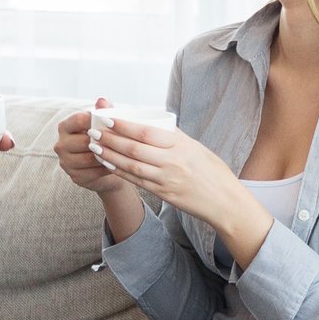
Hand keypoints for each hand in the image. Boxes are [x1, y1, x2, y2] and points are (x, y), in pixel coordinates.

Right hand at [54, 99, 131, 195]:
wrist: (106, 166)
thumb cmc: (104, 139)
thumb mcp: (104, 123)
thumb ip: (103, 111)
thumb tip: (102, 100)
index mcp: (65, 127)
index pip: (77, 120)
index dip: (95, 120)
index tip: (111, 122)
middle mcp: (60, 144)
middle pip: (83, 141)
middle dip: (102, 141)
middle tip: (120, 140)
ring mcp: (66, 162)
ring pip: (89, 158)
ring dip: (105, 156)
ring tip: (119, 153)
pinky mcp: (75, 177)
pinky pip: (93, 172)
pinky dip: (106, 168)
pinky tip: (116, 165)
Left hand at [90, 112, 250, 229]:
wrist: (225, 201)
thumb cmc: (212, 171)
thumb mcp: (195, 147)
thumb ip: (172, 137)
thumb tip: (149, 124)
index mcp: (181, 146)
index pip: (146, 133)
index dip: (124, 125)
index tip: (107, 118)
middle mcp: (172, 162)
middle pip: (134, 149)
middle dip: (111, 139)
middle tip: (94, 131)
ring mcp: (167, 180)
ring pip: (131, 166)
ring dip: (110, 155)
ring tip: (96, 147)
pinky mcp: (163, 194)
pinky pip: (137, 181)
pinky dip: (120, 171)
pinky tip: (109, 163)